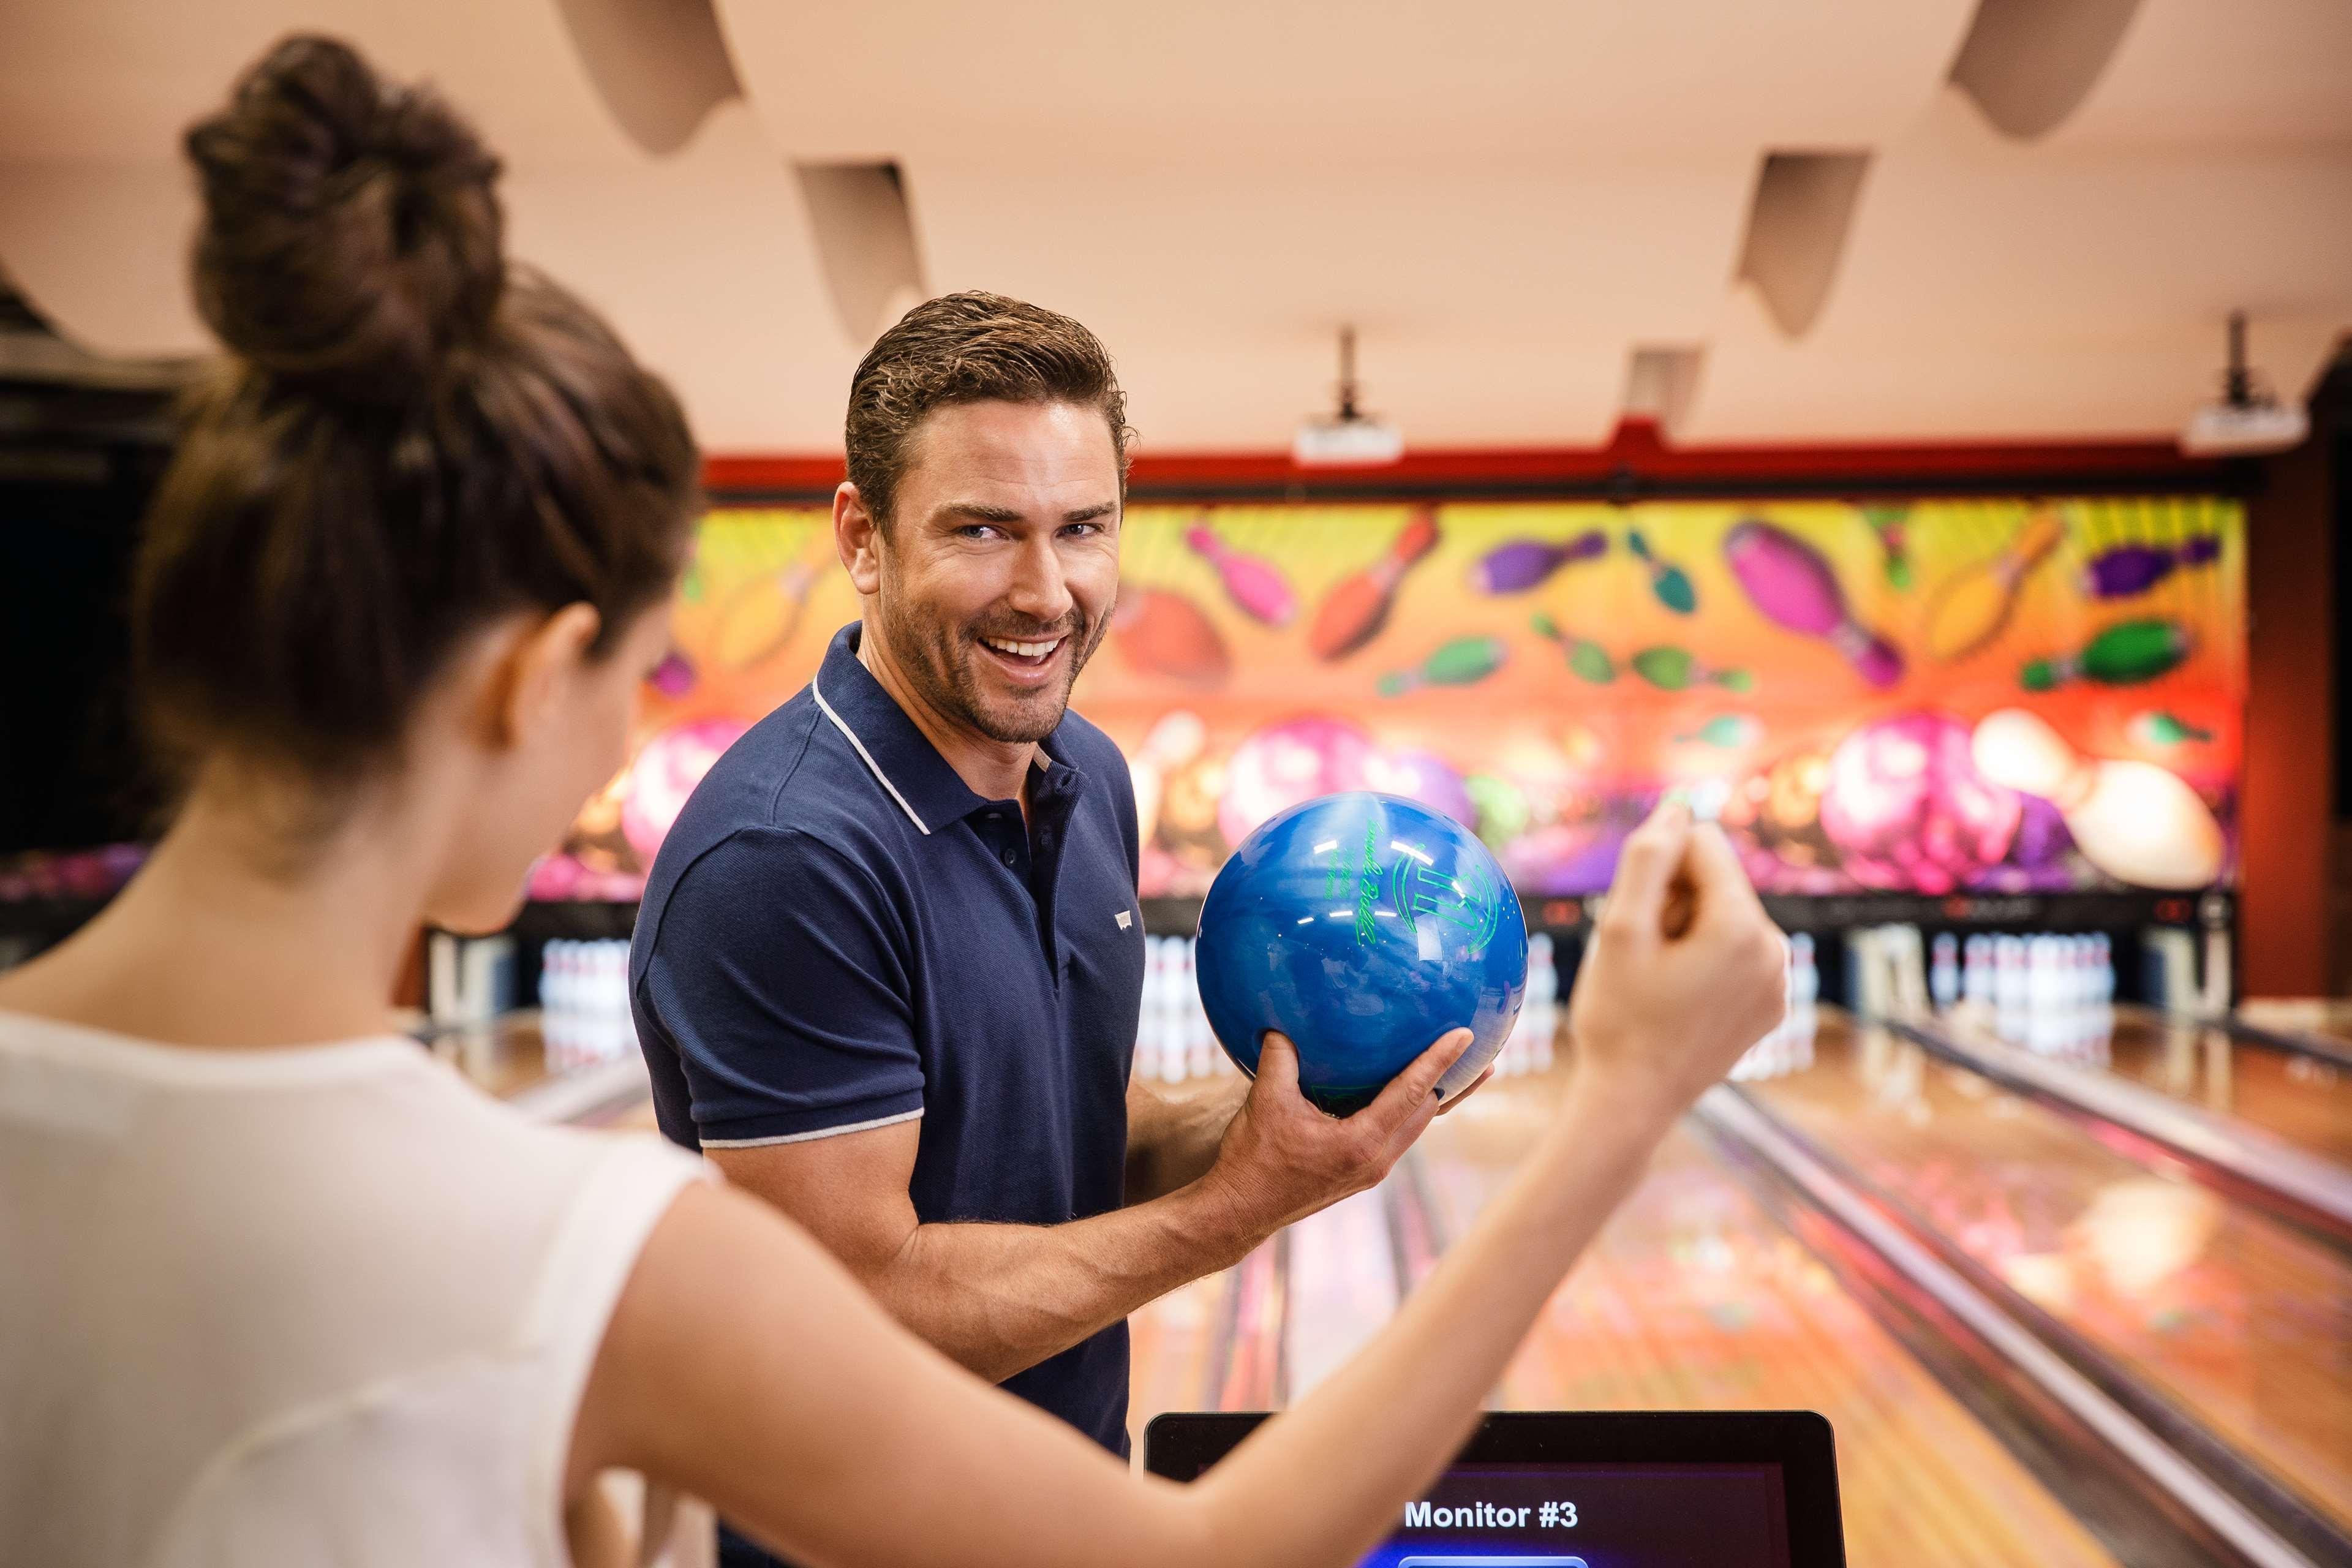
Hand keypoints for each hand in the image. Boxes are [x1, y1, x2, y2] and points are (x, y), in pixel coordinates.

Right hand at [1199, 1027, 1472, 1237]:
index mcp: (1361, 1142)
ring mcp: (1371, 1169)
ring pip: (1417, 1126)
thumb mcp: (1266, 1101)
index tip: (1467, 1036)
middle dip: (1457, 1082)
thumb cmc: (1253, 1158)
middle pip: (1429, 1113)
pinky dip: (1412, 1109)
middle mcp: (1376, 1159)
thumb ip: (1279, 1058)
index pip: (1412, 1093)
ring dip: (1439, 1098)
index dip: (1439, 1061)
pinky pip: (1398, 1134)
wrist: (1240, 1211)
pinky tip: (1407, 1092)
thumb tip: (1283, 1022)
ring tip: (1466, 1073)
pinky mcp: (1360, 1172)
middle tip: (1481, 1051)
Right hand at [1562, 801, 1785, 1131]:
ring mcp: (1779, 983)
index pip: (1701, 843)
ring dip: (1688, 933)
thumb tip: (1678, 809)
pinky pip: (1737, 955)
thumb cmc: (1618, 1017)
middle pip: (1717, 881)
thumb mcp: (1619, 930)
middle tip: (1645, 959)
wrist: (1633, 1102)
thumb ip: (1649, 858)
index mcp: (1744, 927)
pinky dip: (1705, 963)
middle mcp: (1776, 951)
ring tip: (1661, 982)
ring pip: (1725, 917)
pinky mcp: (1772, 1007)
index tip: (1639, 922)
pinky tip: (1679, 1001)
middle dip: (1675, 903)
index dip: (1657, 871)